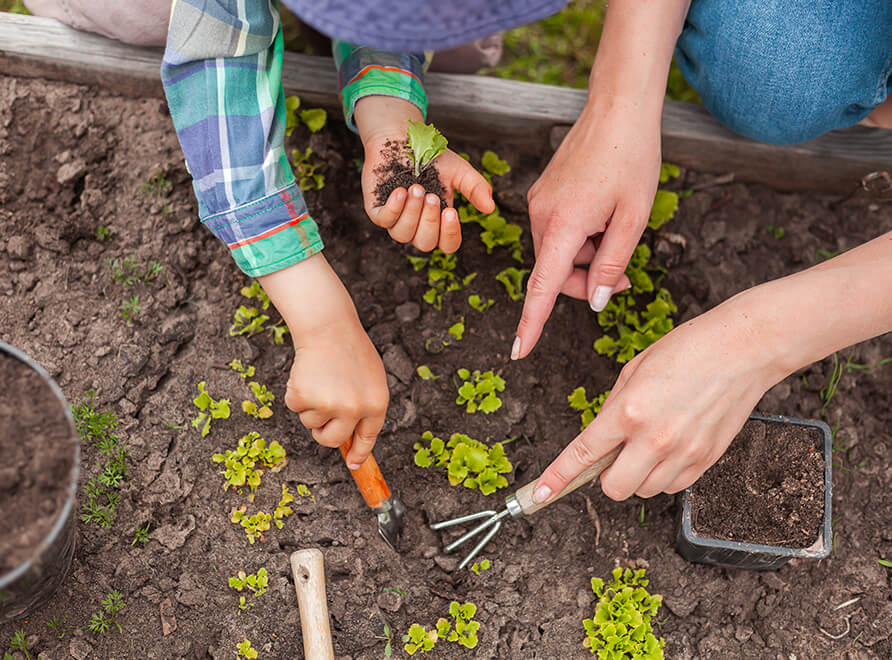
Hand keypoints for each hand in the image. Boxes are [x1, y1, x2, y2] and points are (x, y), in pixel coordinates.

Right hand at [259, 254, 388, 468]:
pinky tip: (307, 375)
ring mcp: (329, 404)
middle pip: (332, 440)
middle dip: (323, 433)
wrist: (328, 327)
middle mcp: (354, 408)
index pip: (367, 438)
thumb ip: (365, 407)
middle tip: (322, 414)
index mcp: (376, 404)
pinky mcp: (305, 397)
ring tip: (320, 379)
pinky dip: (296, 394)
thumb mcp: (371, 379)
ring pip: (311, 423)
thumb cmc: (350, 350)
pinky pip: (296, 408)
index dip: (359, 453)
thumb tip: (353, 438)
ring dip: (311, 406)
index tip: (353, 464)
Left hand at [354, 96, 494, 252]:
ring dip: (411, 213)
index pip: (447, 244)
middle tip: (431, 195)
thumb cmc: (433, 157)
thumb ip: (476, 188)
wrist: (405, 138)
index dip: (450, 235)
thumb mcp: (459, 171)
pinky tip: (400, 191)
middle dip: (429, 220)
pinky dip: (393, 209)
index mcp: (439, 220)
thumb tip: (490, 208)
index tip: (451, 212)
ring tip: (415, 188)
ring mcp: (396, 219)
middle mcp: (417, 224)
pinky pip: (383, 220)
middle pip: (424, 243)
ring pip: (402, 235)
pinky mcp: (377, 209)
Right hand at [512, 98, 660, 358]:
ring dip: (585, 254)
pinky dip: (578, 236)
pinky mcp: (541, 195)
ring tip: (615, 224)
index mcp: (564, 225)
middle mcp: (540, 216)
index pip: (543, 286)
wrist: (616, 109)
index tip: (518, 351)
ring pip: (558, 253)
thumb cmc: (631, 159)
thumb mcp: (634, 219)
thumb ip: (613, 264)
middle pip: (555, 272)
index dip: (532, 323)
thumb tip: (595, 301)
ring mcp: (537, 204)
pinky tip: (602, 211)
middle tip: (623, 270)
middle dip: (585, 279)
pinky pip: (557, 232)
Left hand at [530, 292, 783, 501]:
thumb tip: (602, 440)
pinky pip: (674, 486)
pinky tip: (672, 447)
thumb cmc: (688, 350)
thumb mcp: (634, 370)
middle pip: (614, 489)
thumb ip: (613, 409)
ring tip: (652, 442)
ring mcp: (683, 453)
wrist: (743, 349)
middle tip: (617, 454)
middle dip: (608, 477)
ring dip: (639, 475)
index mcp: (628, 411)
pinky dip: (665, 475)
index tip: (539, 493)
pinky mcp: (707, 461)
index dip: (557, 478)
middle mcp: (654, 438)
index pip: (583, 455)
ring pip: (645, 491)